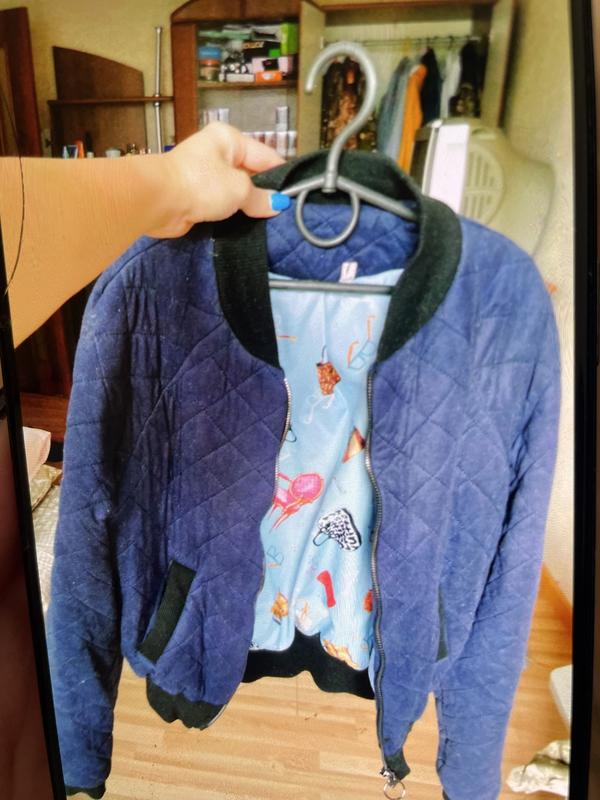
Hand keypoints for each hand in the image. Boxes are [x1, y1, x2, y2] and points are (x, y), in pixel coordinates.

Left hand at [147, 122, 286, 237]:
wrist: (158, 201)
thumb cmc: (200, 184)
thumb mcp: (239, 189)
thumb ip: (261, 198)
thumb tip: (278, 204)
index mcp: (229, 139)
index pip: (265, 156)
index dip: (281, 176)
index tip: (296, 196)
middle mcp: (217, 153)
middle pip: (250, 173)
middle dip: (263, 193)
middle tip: (282, 214)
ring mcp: (205, 175)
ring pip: (236, 191)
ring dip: (246, 206)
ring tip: (266, 222)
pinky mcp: (196, 196)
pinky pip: (222, 204)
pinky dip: (231, 214)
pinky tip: (244, 225)